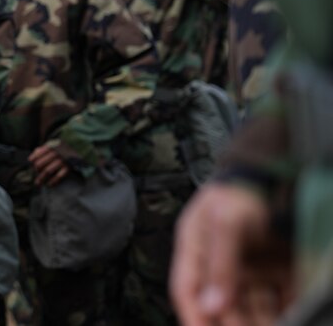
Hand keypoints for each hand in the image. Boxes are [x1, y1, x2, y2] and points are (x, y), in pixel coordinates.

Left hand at [28, 145, 69, 185]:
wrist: (79, 149)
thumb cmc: (61, 149)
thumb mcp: (52, 144)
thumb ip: (41, 149)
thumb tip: (30, 159)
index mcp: (51, 147)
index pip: (38, 154)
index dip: (33, 159)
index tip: (31, 163)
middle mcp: (56, 153)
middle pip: (40, 164)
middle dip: (36, 170)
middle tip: (35, 174)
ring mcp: (62, 161)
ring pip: (47, 171)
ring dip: (41, 178)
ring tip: (38, 183)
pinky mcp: (68, 168)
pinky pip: (58, 176)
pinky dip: (53, 181)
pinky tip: (49, 184)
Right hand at [170, 183, 292, 325]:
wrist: (276, 173)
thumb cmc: (242, 190)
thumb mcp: (227, 221)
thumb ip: (220, 263)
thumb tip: (211, 305)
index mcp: (195, 249)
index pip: (187, 291)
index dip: (193, 317)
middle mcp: (219, 264)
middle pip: (222, 306)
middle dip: (233, 324)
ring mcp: (247, 269)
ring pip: (251, 308)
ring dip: (260, 321)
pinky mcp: (274, 272)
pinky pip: (279, 300)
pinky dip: (285, 311)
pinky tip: (295, 316)